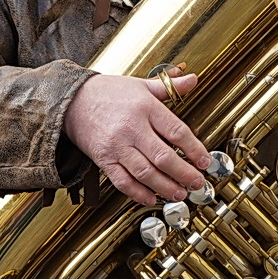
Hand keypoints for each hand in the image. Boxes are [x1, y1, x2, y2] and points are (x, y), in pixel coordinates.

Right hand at [63, 72, 209, 205]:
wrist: (72, 100)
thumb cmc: (108, 93)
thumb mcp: (141, 84)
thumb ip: (169, 86)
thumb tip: (193, 80)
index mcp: (145, 108)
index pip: (177, 132)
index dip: (194, 149)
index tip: (205, 161)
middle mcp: (132, 128)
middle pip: (163, 156)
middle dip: (184, 174)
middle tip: (197, 183)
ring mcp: (117, 146)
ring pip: (145, 173)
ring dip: (165, 187)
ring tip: (179, 194)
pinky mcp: (103, 159)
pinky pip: (122, 181)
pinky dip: (138, 193)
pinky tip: (151, 198)